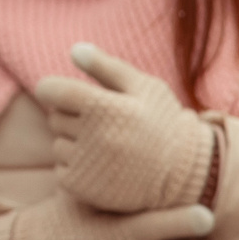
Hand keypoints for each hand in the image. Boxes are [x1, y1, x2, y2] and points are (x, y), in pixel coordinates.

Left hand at [33, 43, 218, 213]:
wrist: (186, 175)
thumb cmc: (164, 124)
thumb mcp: (145, 88)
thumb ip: (107, 67)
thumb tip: (74, 50)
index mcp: (105, 108)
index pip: (52, 91)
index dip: (55, 90)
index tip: (69, 97)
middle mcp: (95, 137)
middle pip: (54, 118)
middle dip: (72, 118)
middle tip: (103, 126)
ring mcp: (89, 166)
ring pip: (58, 145)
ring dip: (75, 144)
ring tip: (107, 149)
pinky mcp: (84, 189)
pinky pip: (63, 170)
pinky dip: (78, 168)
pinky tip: (104, 167)